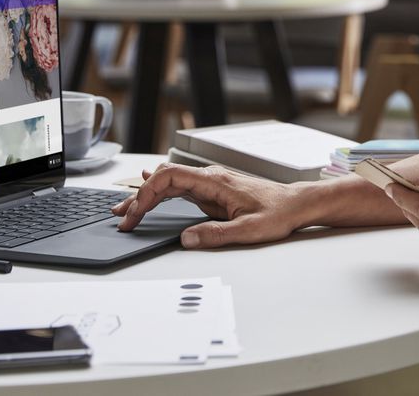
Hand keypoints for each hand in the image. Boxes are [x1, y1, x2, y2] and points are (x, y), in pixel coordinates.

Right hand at [112, 163, 304, 247]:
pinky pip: (181, 188)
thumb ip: (216, 235)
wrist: (296, 204)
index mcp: (215, 182)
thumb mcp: (248, 230)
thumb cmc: (278, 213)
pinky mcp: (214, 192)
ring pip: (170, 183)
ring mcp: (211, 184)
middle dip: (139, 197)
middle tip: (122, 219)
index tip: (135, 215)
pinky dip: (161, 194)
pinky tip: (150, 195)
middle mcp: (210, 178)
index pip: (169, 178)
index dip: (146, 195)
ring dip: (147, 196)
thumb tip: (186, 239)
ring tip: (126, 211)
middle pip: (164, 179)